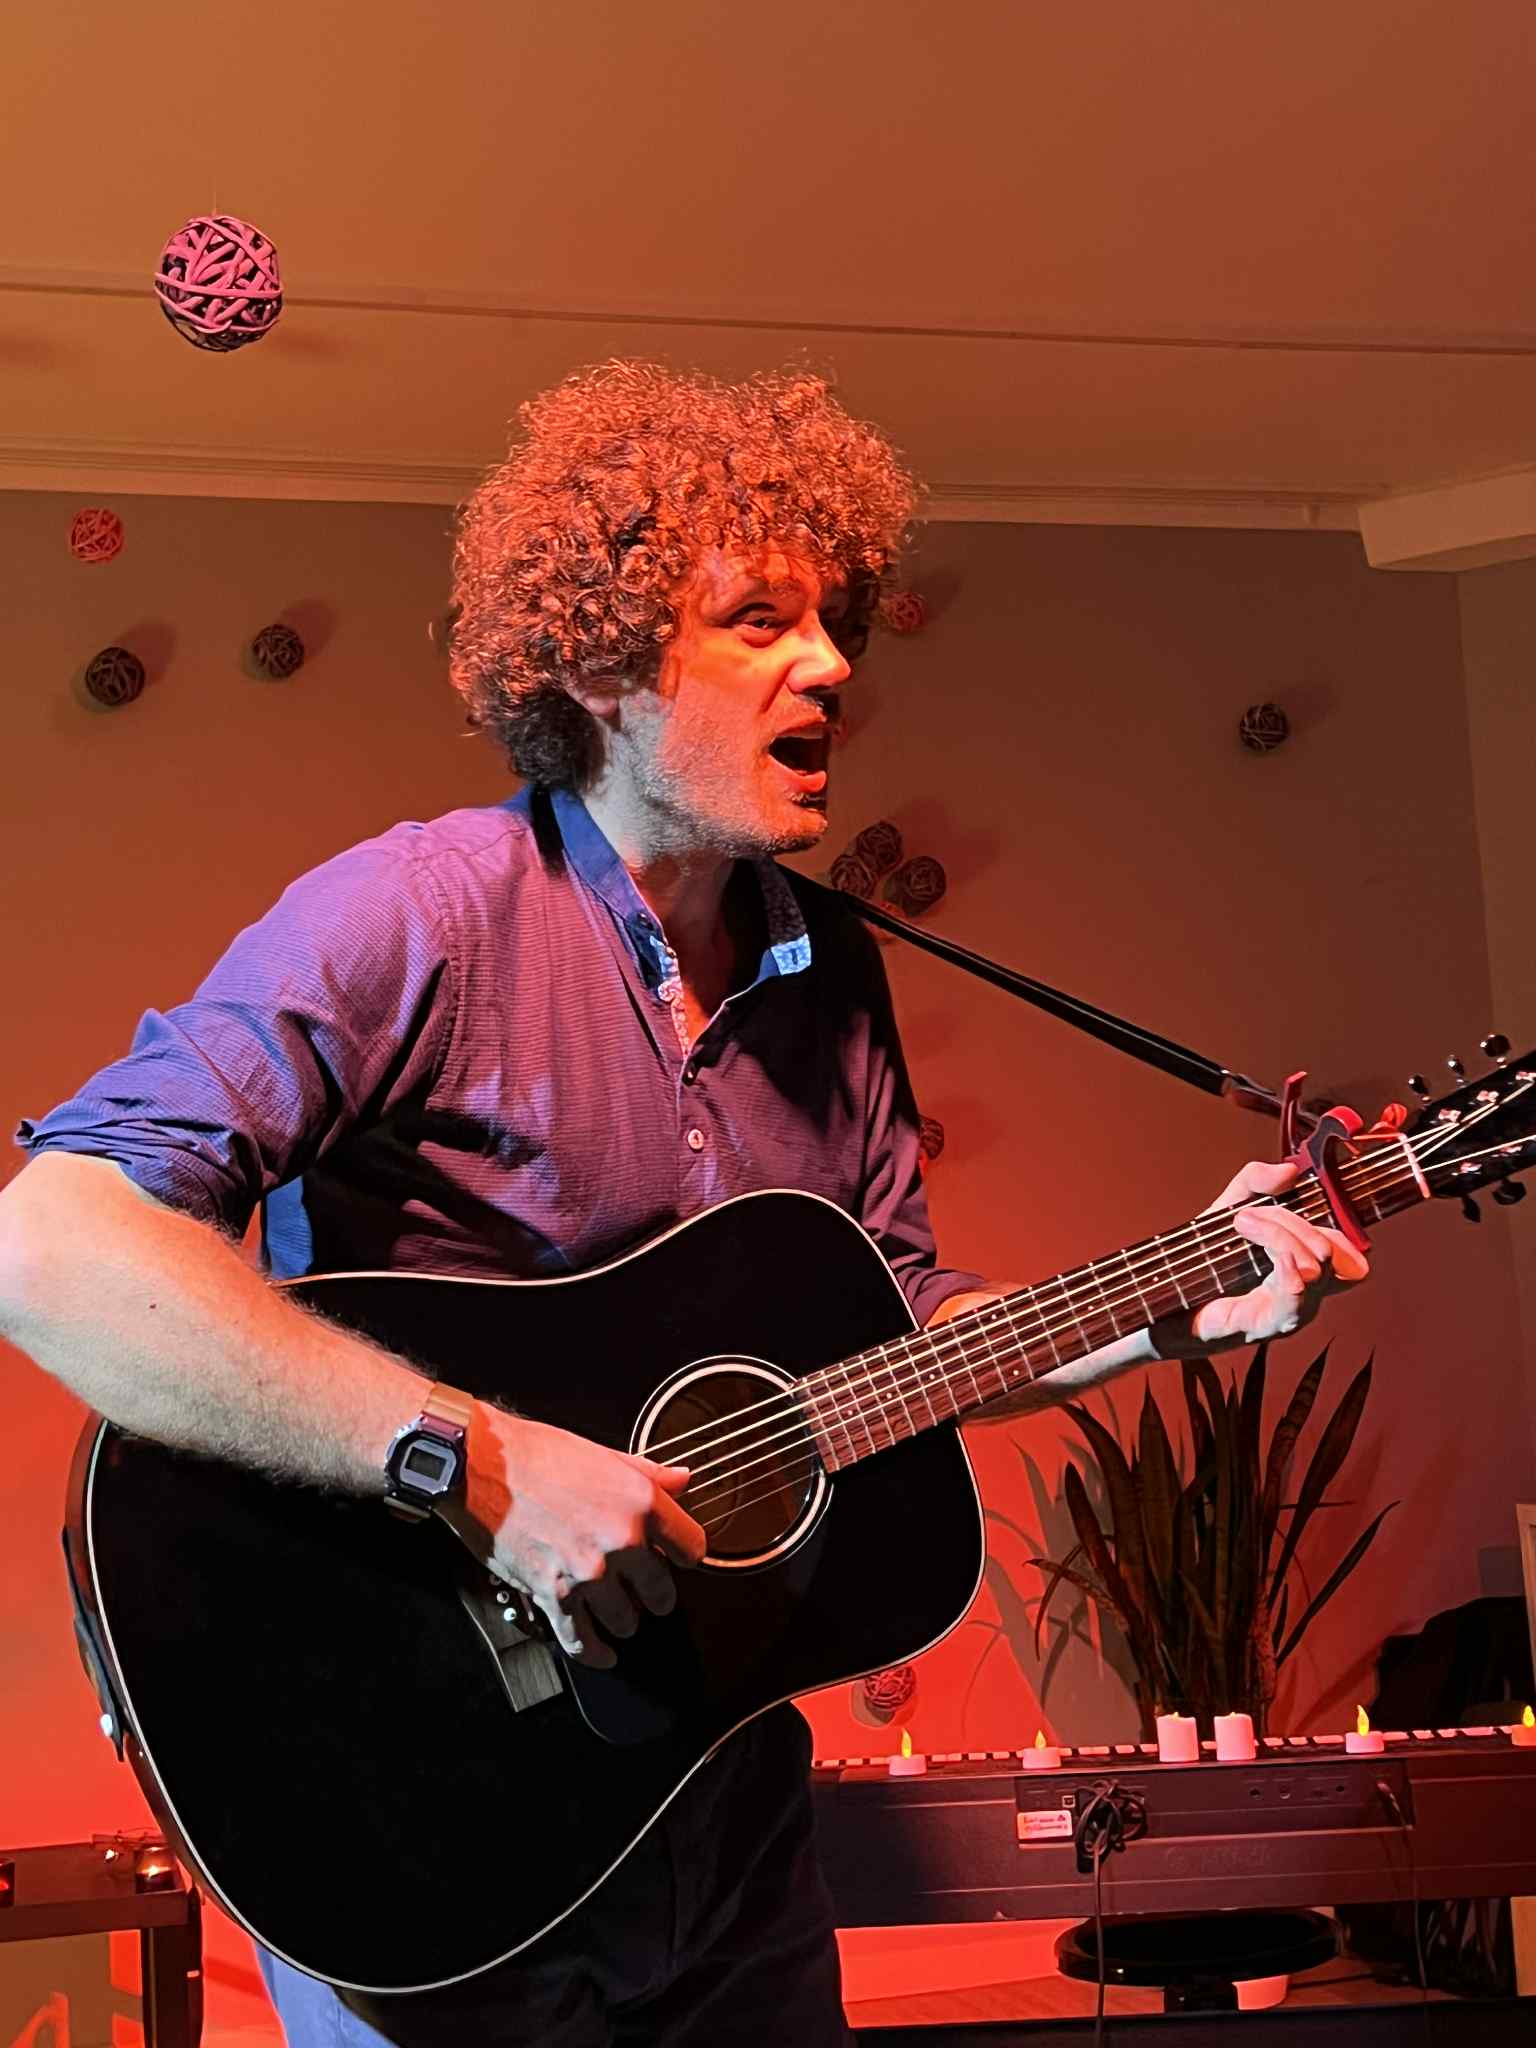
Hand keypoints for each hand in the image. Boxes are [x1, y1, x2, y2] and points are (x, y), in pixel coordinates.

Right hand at [442, 1408, 705, 1668]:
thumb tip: (682, 1480)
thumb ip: (649, 1473)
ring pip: (626, 1621)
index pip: (692, 1548)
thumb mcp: (603, 1454)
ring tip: (617, 1612)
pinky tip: (603, 1653)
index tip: (676, 1559)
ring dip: (623, 1620)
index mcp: (640, 1502)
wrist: (482, 1465)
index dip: (683, 1555)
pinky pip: (583, 1642)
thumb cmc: (536, 1453)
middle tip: (645, 1590)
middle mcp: (622, 1541)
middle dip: (654, 1594)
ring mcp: (588, 1573)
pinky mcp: (553, 1595)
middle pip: (661, 1593)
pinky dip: (595, 1654)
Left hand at [1182, 1159, 1369, 1352]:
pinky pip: (1295, 1301)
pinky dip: (1290, 1271)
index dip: (1334, 1220)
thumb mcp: (1226, 1209)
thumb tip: (1288, 1171)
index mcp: (1301, 1266)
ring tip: (1241, 1224)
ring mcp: (1286, 1312)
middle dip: (1290, 1220)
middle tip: (1246, 1215)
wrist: (1161, 1300)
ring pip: (1315, 1269)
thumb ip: (1254, 1182)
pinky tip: (1275, 1257)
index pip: (1346, 1247)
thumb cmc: (1199, 1262)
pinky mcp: (1262, 1327)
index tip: (1292, 1195)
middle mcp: (1303, 1293)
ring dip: (1279, 1235)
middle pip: (1327, 1250)